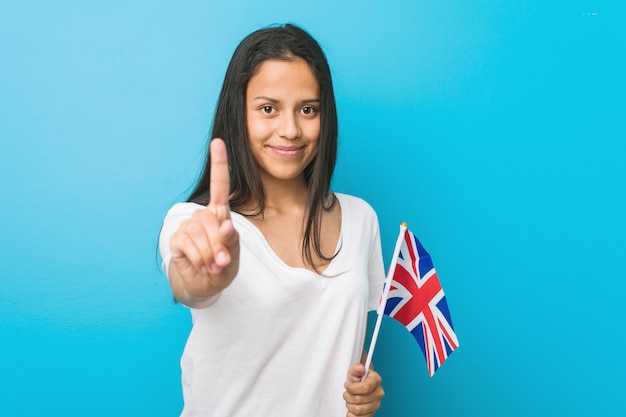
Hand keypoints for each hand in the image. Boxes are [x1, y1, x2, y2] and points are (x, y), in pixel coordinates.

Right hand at [168, 138, 239, 306]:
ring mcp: (188, 226)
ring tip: (212, 265)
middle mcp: (203, 215)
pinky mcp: (176, 239)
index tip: (217, 142)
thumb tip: (225, 228)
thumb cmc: (223, 266)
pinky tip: (200, 265)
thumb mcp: (234, 255)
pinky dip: (199, 260)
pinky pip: (189, 246)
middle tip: (222, 261)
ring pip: (201, 236)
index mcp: (221, 213)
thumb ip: (231, 242)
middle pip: (214, 222)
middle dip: (220, 246)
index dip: (219, 164)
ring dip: (210, 256)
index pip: (220, 185)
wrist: (205, 284)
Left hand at [343, 363, 383, 416]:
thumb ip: (356, 368)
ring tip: (350, 399)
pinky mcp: (371, 414)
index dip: (353, 387)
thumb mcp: (354, 370)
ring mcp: (376, 404)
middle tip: (347, 392)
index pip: (365, 387)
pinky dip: (351, 414)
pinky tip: (352, 406)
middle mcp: (378, 393)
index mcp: (376, 380)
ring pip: (358, 410)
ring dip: (349, 404)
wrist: (359, 385)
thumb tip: (360, 368)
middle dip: (348, 396)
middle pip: (359, 399)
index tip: (348, 385)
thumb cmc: (357, 378)